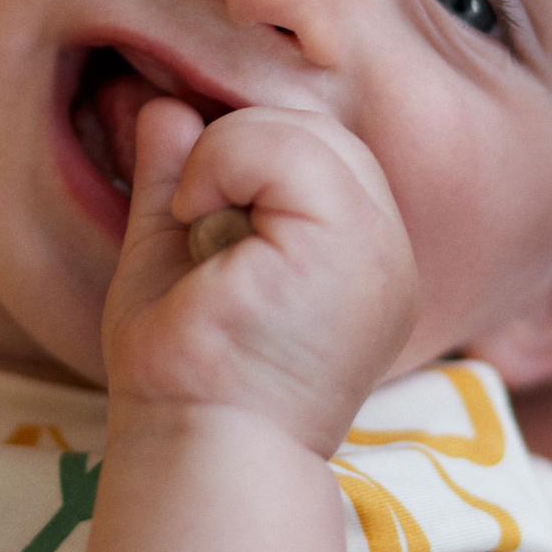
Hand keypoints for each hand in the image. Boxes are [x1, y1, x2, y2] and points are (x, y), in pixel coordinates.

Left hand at [99, 99, 416, 454]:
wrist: (199, 445)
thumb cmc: (185, 374)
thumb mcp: (172, 253)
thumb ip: (178, 178)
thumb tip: (167, 106)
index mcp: (357, 259)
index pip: (316, 152)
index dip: (247, 155)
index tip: (196, 213)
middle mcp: (384, 251)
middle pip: (317, 129)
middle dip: (239, 150)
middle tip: (194, 222)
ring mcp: (378, 245)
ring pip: (301, 127)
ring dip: (226, 155)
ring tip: (199, 228)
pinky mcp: (350, 241)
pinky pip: (283, 144)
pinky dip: (221, 162)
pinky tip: (198, 221)